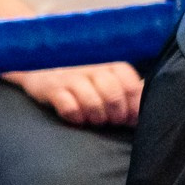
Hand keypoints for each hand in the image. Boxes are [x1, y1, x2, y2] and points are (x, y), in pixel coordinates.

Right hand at [6, 61, 145, 126]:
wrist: (37, 64)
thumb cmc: (79, 76)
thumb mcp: (102, 76)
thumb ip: (124, 87)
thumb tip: (146, 107)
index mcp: (110, 63)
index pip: (131, 84)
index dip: (134, 105)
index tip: (131, 118)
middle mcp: (92, 67)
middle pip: (113, 94)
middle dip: (116, 114)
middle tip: (112, 122)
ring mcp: (71, 76)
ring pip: (92, 101)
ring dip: (96, 117)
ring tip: (95, 121)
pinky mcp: (51, 87)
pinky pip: (68, 106)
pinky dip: (75, 116)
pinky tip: (76, 119)